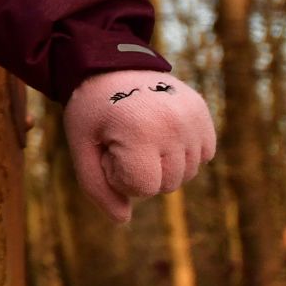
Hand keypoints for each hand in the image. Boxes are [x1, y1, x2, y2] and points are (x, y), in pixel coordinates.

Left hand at [65, 70, 216, 222]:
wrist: (109, 65)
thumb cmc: (92, 109)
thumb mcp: (81, 146)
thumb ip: (97, 189)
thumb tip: (123, 220)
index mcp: (139, 132)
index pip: (144, 188)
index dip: (121, 175)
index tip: (108, 148)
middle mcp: (173, 125)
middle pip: (168, 184)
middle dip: (142, 170)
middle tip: (123, 137)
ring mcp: (192, 117)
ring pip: (187, 173)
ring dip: (164, 162)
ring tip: (141, 131)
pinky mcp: (203, 112)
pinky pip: (203, 154)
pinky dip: (184, 150)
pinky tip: (162, 129)